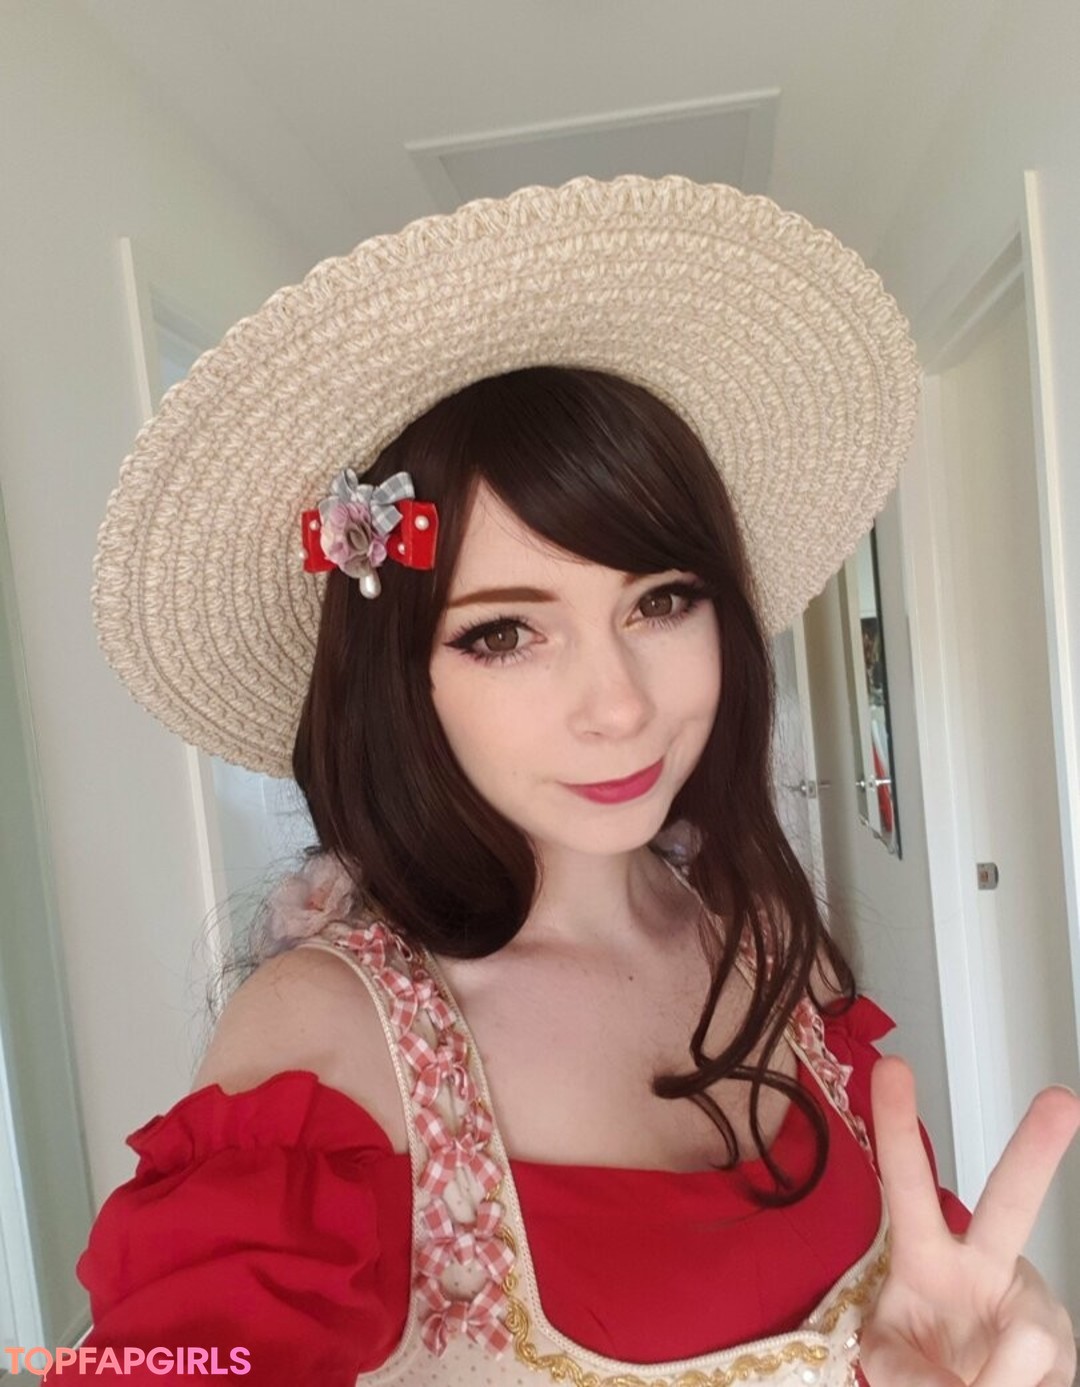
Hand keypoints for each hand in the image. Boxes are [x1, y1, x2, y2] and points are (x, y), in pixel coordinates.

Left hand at [859, 1055, 1079, 1385]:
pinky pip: (1048, 1379)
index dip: (898, 1127)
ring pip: (1030, 1337)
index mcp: (927, 1253)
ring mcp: (1036, 1306)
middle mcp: (987, 1264)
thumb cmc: (918, 1362)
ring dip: (997, 1382)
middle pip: (1013, 1201)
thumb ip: (913, 1375)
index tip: (892, 1065)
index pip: (907, 1184)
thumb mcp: (889, 1362)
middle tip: (1060, 1098)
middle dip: (1037, 1149)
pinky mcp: (1067, 1352)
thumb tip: (974, 1381)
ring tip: (977, 1384)